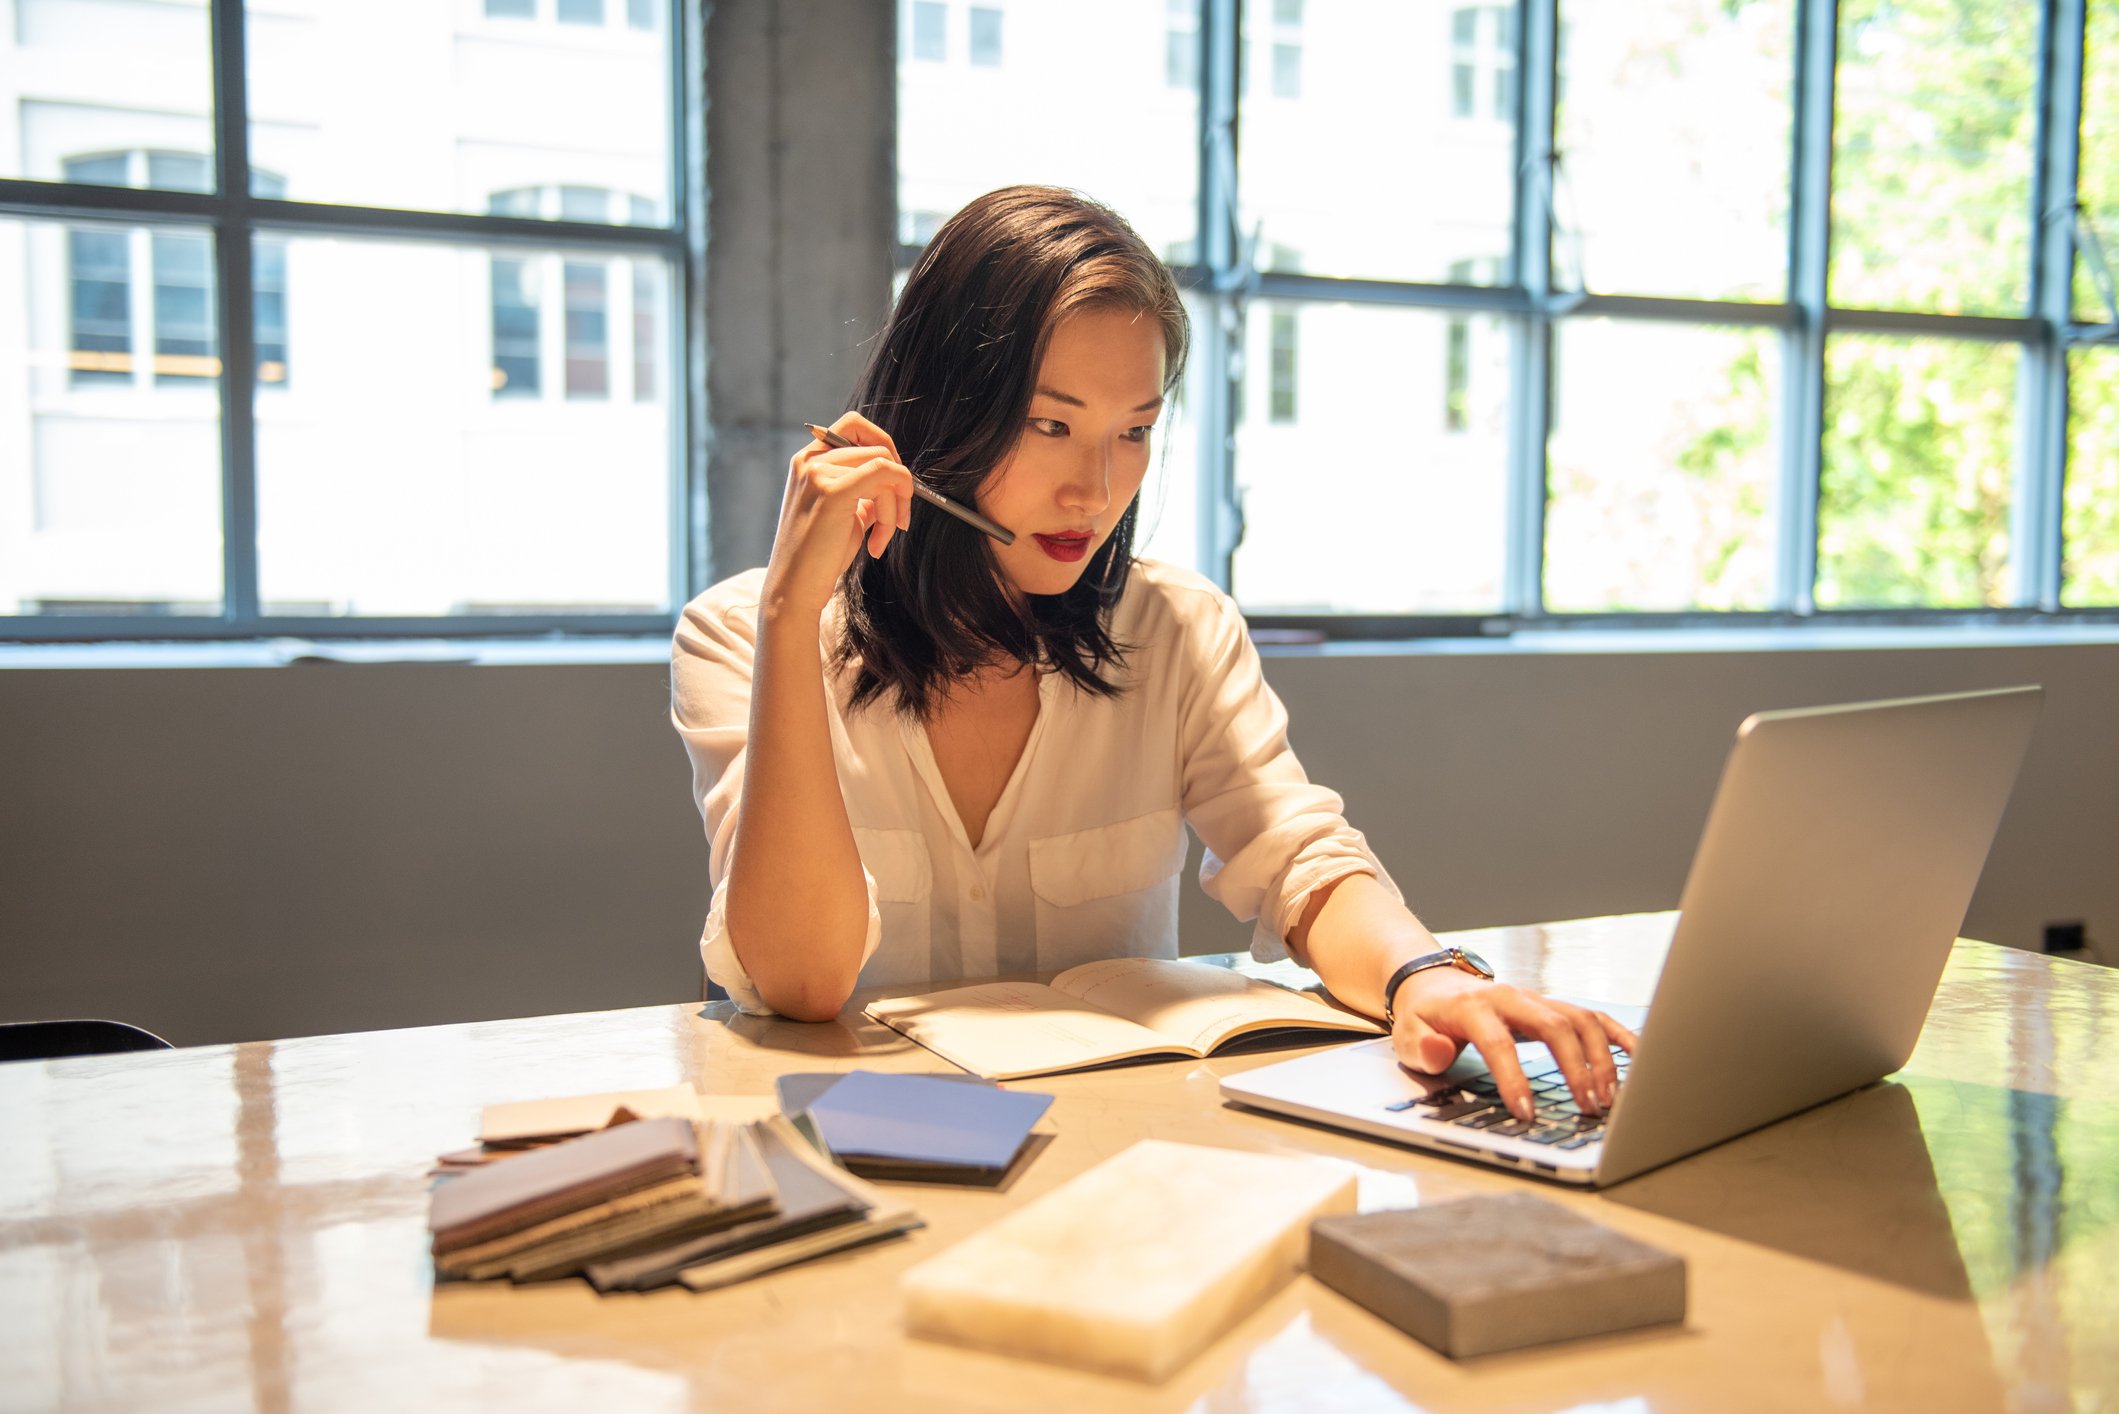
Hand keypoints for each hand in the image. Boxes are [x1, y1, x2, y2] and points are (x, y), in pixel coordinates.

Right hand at [759, 412, 916, 620]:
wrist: (794, 589)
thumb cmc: (820, 556)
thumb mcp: (844, 514)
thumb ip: (864, 490)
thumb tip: (897, 478)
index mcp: (807, 460)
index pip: (853, 425)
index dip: (883, 445)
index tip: (894, 482)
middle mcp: (809, 460)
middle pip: (877, 447)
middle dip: (899, 482)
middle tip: (899, 516)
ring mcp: (818, 472)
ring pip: (885, 466)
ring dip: (895, 506)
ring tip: (881, 539)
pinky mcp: (833, 491)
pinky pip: (885, 474)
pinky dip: (895, 507)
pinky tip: (877, 541)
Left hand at [1388, 967, 1637, 1123]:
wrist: (1433, 983)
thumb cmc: (1425, 1017)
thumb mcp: (1408, 1035)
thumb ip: (1423, 1048)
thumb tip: (1441, 1051)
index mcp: (1475, 1006)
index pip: (1499, 1042)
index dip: (1513, 1078)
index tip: (1526, 1113)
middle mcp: (1512, 998)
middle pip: (1555, 1026)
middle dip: (1576, 1068)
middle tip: (1588, 1108)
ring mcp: (1536, 999)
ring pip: (1580, 1020)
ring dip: (1600, 1059)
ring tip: (1609, 1099)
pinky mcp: (1552, 1006)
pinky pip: (1592, 1015)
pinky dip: (1617, 1034)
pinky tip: (1638, 1058)